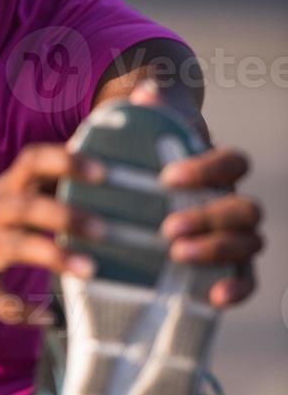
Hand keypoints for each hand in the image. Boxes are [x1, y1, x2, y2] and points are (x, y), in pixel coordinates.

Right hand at [0, 144, 105, 326]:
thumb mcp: (16, 185)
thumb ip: (55, 176)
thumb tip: (107, 157)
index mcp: (8, 185)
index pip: (33, 161)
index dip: (65, 162)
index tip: (102, 173)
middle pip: (26, 206)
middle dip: (64, 215)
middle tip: (103, 229)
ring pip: (15, 247)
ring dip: (52, 256)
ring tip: (89, 270)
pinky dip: (20, 310)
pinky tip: (49, 316)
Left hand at [131, 81, 263, 306]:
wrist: (153, 190)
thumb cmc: (153, 159)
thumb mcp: (149, 135)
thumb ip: (151, 111)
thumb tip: (145, 97)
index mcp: (219, 170)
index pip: (234, 163)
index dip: (208, 169)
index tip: (167, 177)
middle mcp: (233, 201)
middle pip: (245, 209)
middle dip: (210, 218)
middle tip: (167, 228)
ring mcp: (235, 235)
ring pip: (250, 243)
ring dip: (217, 250)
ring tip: (175, 254)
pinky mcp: (227, 267)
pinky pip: (247, 280)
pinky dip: (238, 289)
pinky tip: (214, 298)